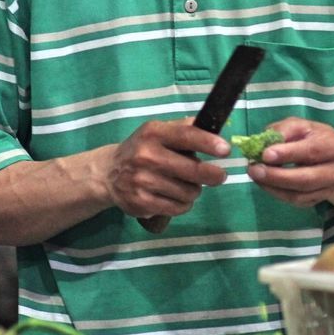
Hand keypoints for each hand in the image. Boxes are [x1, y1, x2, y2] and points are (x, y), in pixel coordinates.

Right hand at [106, 119, 228, 218]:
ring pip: (188, 192)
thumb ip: (183, 128)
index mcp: (153, 133)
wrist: (108, 173)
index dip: (208, 143)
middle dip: (213, 175)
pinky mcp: (141, 202)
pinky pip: (177, 208)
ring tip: (187, 185)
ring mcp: (142, 181)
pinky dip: (183, 205)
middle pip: (193, 170)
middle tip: (219, 176)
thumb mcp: (157, 131)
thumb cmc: (142, 149)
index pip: (186, 136)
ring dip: (194, 191)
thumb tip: (212, 126)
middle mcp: (146, 155)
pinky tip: (176, 197)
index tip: (225, 150)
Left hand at [246, 119, 333, 207]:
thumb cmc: (313, 137)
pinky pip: (296, 201)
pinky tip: (264, 183)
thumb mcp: (301, 126)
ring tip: (255, 175)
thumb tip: (264, 144)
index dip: (288, 154)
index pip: (311, 151)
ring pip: (299, 195)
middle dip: (276, 176)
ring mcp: (329, 189)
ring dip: (273, 187)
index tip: (265, 154)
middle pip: (305, 178)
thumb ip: (284, 130)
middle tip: (254, 169)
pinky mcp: (319, 200)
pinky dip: (277, 193)